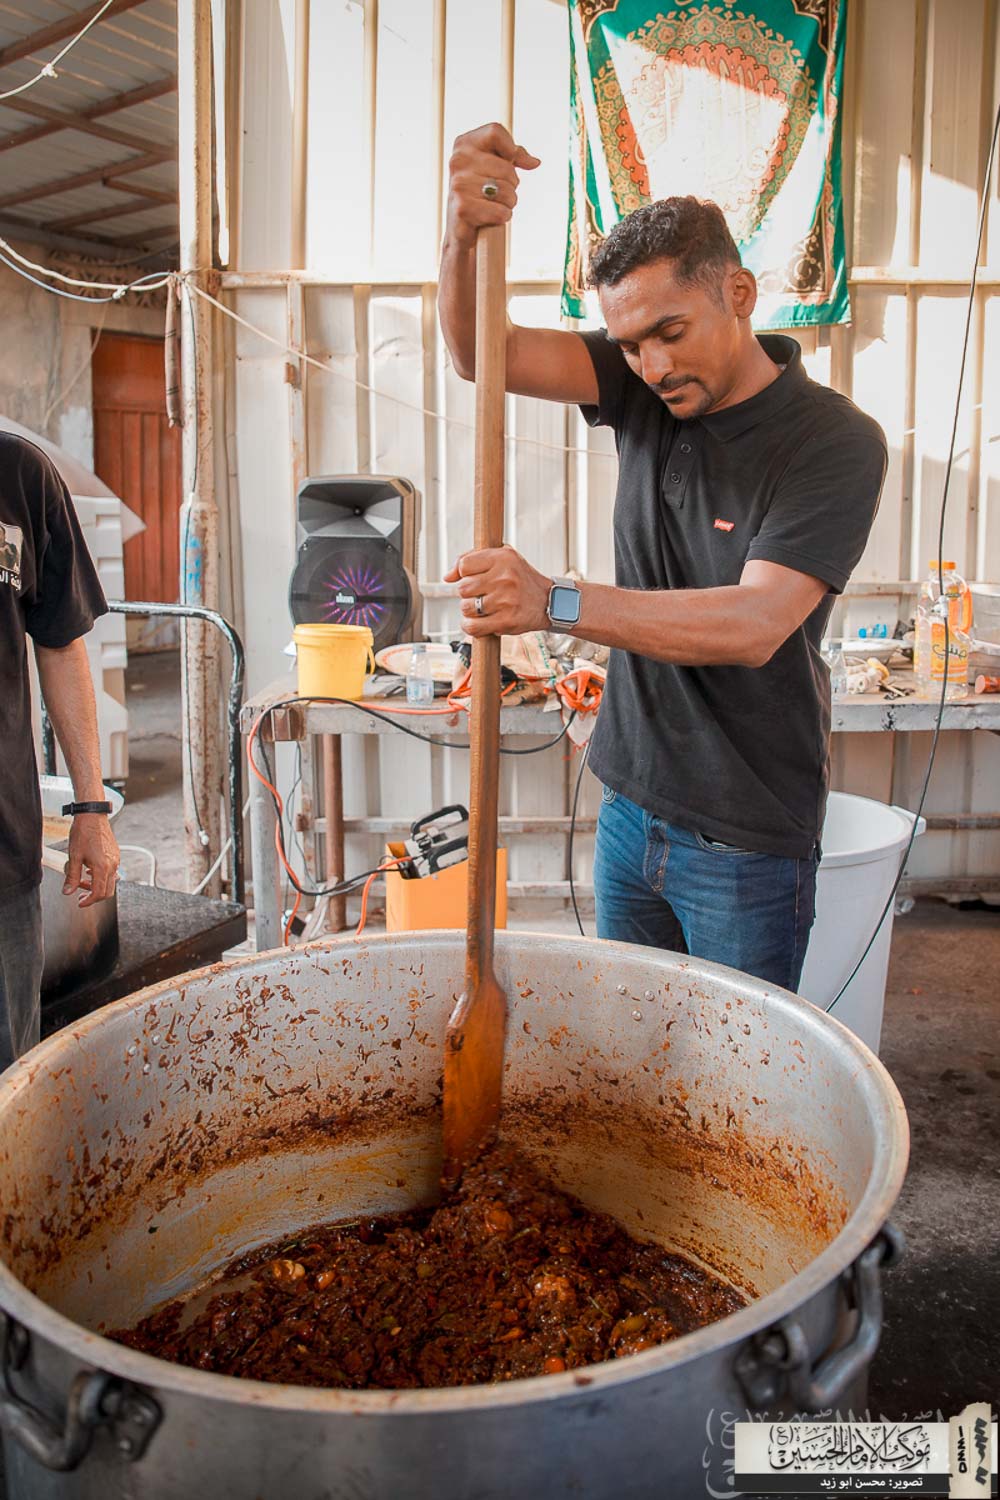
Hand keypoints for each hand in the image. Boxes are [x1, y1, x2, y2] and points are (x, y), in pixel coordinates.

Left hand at [63, 814, 119, 906]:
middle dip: (94, 896)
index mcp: (102, 867)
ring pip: (110, 882)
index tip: (80, 903)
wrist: (92, 816)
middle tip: (80, 895)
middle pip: (107, 891)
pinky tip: (89, 870)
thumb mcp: (74, 857)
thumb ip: (72, 877)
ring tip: (82, 881)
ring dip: (97, 886)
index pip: (98, 893)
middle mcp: (112, 865)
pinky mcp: (115, 855)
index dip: (89, 901)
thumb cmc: (83, 833)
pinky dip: (101, 876)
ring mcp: (116, 860)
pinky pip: (111, 872)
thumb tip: (68, 891)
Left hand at [445, 545, 550, 636]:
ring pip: (466, 608)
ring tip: (485, 608)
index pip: (464, 565)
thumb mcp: (502, 558)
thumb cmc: (521, 579)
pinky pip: (472, 627)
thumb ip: (471, 559)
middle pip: (463, 588)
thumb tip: (447, 577)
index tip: (475, 579)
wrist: (549, 602)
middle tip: (482, 595)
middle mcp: (504, 578)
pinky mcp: (506, 621)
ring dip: (471, 611)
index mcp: (503, 558)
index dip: (464, 574)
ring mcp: (505, 601)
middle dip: (468, 594)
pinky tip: (479, 622)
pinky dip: (470, 626)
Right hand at [446, 123, 539, 249]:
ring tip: (493, 205)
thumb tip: (534, 162)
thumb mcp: (492, 168)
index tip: (508, 163)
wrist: (459, 228)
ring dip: (508, 203)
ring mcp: (459, 184)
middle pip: (507, 168)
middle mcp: (458, 160)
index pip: (495, 131)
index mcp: (464, 144)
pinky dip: (502, 217)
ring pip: (507, 191)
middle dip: (511, 185)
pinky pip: (500, 212)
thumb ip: (513, 156)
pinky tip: (490, 218)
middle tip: (497, 193)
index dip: (510, 150)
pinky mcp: (463, 208)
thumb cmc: (478, 194)